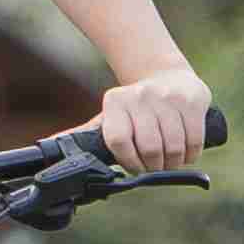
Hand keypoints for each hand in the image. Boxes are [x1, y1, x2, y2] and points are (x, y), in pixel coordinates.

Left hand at [95, 64, 215, 170]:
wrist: (167, 76)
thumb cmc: (134, 108)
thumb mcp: (109, 117)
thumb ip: (83, 134)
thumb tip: (49, 144)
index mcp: (115, 101)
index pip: (118, 140)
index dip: (128, 161)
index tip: (134, 167)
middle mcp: (140, 96)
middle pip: (149, 148)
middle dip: (154, 166)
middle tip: (155, 167)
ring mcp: (168, 97)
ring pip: (173, 147)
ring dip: (173, 163)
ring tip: (169, 162)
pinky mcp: (192, 100)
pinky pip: (194, 140)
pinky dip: (191, 155)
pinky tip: (185, 154)